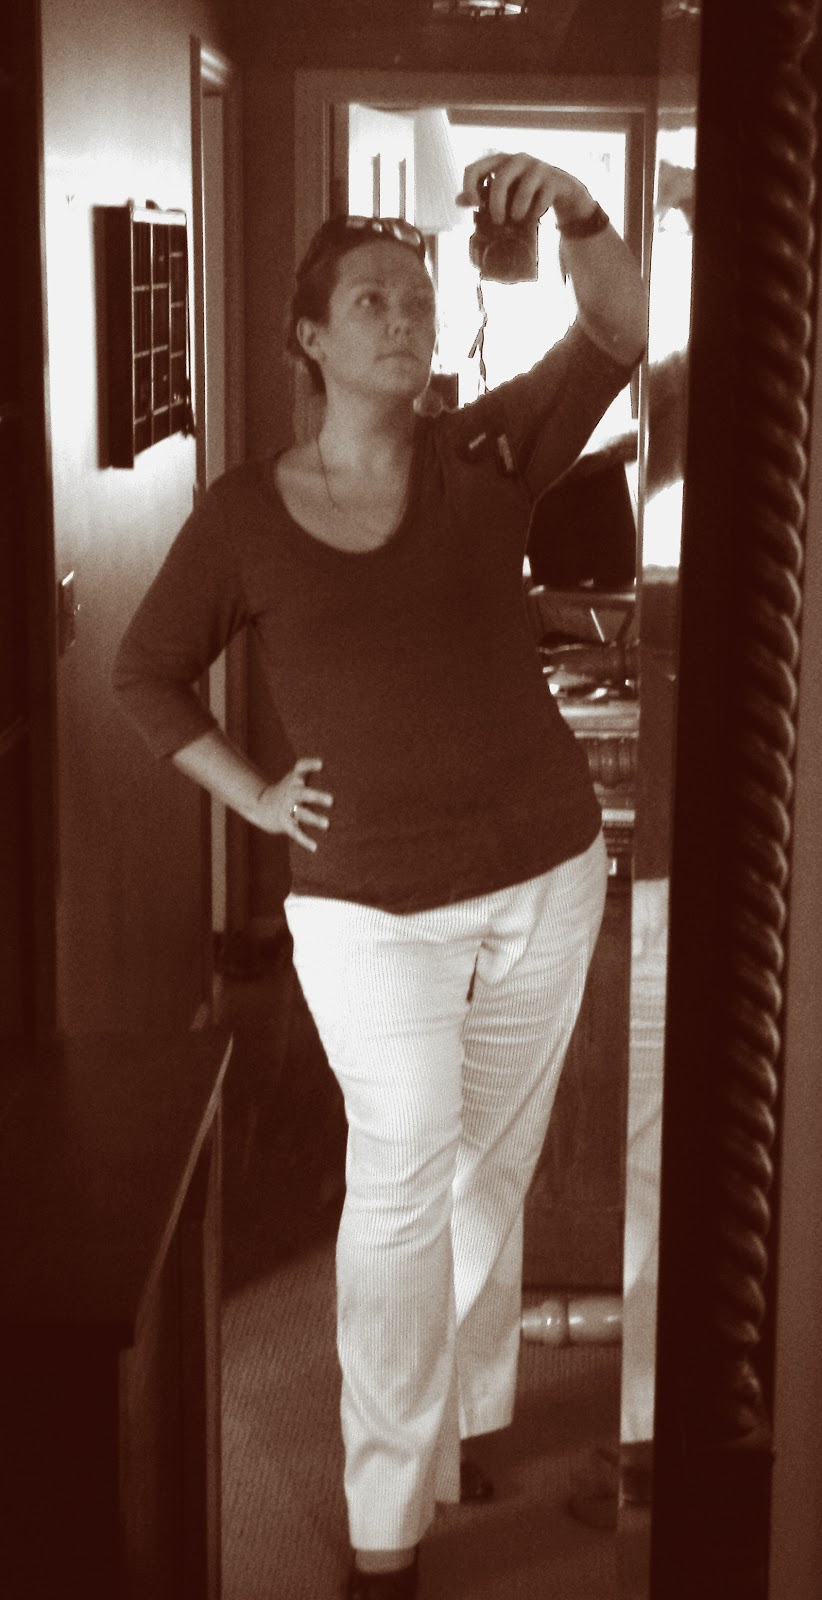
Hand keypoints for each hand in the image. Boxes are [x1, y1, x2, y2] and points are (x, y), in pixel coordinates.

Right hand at [252, 757, 332, 852]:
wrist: (262, 806)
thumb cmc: (289, 790)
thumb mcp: (296, 777)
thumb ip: (311, 771)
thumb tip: (338, 768)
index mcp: (295, 779)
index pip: (300, 768)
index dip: (309, 765)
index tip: (320, 764)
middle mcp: (291, 792)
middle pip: (302, 793)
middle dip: (316, 796)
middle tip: (331, 800)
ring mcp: (287, 808)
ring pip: (301, 813)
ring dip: (313, 818)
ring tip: (326, 824)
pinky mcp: (285, 823)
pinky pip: (295, 832)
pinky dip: (304, 840)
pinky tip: (314, 847)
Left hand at [457, 151, 594, 230]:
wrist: (560, 188)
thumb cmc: (523, 190)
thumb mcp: (502, 191)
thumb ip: (480, 195)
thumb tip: (458, 201)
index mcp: (498, 161)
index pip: (473, 169)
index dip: (469, 188)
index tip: (475, 206)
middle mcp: (517, 159)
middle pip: (500, 181)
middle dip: (497, 205)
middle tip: (498, 221)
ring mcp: (537, 167)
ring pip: (522, 192)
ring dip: (518, 212)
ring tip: (517, 220)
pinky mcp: (553, 179)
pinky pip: (542, 200)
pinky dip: (536, 213)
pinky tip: (535, 217)